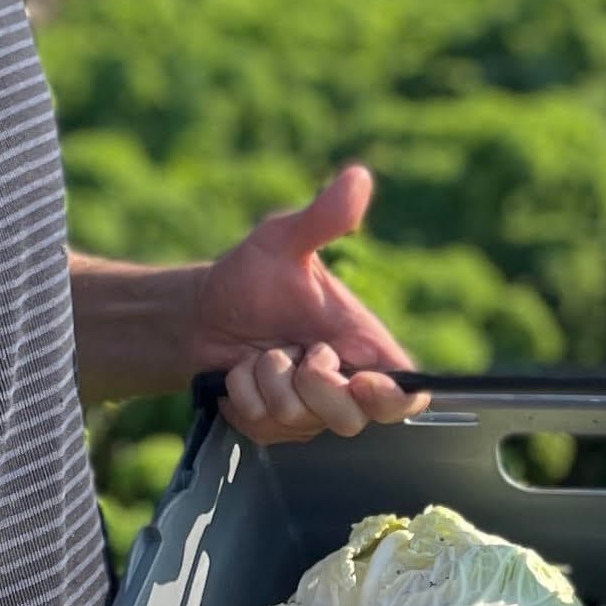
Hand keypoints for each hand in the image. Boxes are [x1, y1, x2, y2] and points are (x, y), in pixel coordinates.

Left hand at [194, 164, 427, 442]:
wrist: (199, 314)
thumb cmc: (251, 277)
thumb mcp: (282, 240)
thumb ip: (322, 218)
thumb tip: (358, 177)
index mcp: (361, 345)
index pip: (406, 393)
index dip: (394, 398)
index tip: (363, 381)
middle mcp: (343, 384)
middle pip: (353, 417)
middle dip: (314, 386)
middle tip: (292, 351)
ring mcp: (309, 412)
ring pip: (302, 421)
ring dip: (268, 381)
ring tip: (259, 353)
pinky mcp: (274, 428)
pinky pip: (264, 428)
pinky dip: (243, 396)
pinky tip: (239, 374)